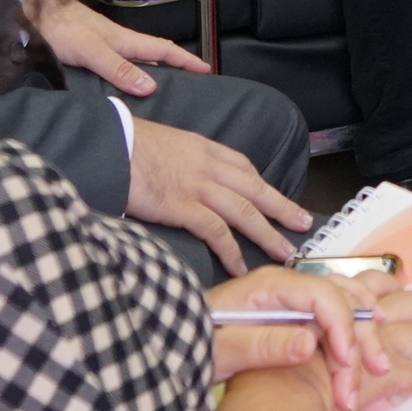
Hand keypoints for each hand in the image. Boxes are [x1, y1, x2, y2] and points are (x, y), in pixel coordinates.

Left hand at [29, 0, 208, 95]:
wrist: (33, 14)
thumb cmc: (61, 29)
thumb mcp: (91, 50)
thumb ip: (118, 68)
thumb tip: (151, 87)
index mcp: (125, 41)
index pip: (164, 50)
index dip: (186, 59)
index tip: (207, 69)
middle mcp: (119, 43)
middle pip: (154, 56)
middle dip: (175, 67)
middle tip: (191, 84)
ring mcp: (105, 47)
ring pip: (137, 62)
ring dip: (152, 73)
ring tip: (162, 92)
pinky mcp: (90, 52)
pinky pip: (119, 67)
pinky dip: (129, 76)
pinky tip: (123, 88)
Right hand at [130, 119, 313, 266]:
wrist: (108, 144)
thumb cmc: (126, 145)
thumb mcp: (164, 144)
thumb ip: (182, 161)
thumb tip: (184, 178)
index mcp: (205, 148)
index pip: (245, 168)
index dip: (265, 187)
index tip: (280, 200)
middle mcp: (209, 165)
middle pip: (256, 190)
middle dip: (283, 208)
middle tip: (304, 224)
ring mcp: (198, 186)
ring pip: (245, 211)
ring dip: (268, 234)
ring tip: (284, 252)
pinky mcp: (182, 205)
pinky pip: (216, 230)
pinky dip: (231, 250)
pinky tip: (241, 266)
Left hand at [206, 264, 411, 410]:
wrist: (169, 347)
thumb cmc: (186, 345)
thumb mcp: (218, 350)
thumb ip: (260, 344)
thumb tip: (309, 344)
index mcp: (269, 287)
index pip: (323, 296)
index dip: (344, 328)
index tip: (348, 364)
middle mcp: (288, 287)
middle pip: (343, 301)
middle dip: (362, 338)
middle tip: (371, 376)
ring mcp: (294, 301)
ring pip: (347, 309)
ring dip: (364, 340)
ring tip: (372, 376)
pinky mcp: (296, 319)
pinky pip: (337, 321)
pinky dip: (354, 341)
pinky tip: (360, 364)